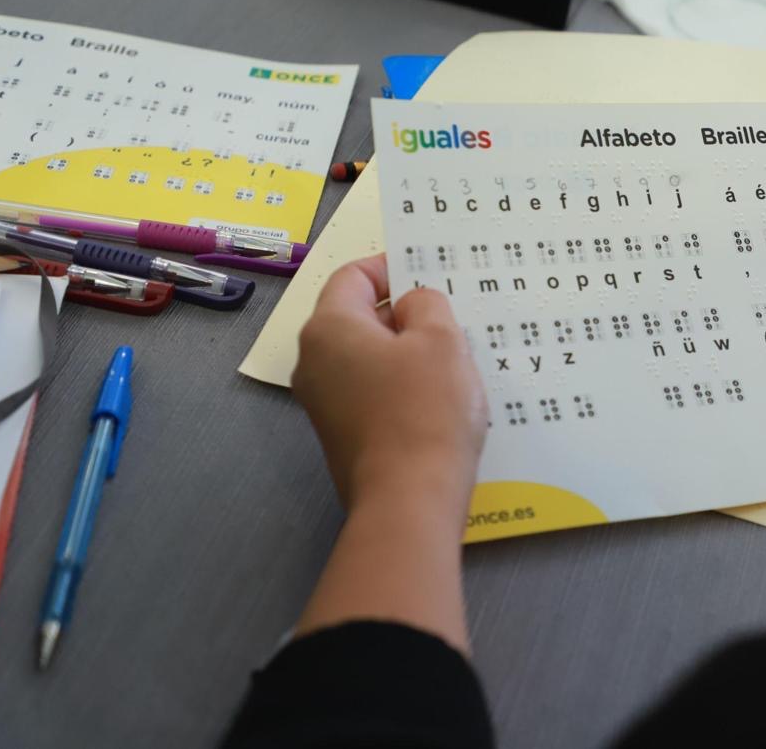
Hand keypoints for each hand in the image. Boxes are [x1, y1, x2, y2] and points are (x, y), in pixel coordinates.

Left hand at [293, 256, 487, 517]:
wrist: (409, 499)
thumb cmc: (426, 409)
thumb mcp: (441, 339)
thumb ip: (425, 304)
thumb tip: (409, 307)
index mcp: (328, 328)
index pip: (354, 276)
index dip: (392, 266)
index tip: (430, 272)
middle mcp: (313, 362)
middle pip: (357, 317)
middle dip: (402, 311)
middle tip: (449, 313)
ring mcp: (322, 403)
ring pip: (366, 356)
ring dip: (404, 349)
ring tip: (452, 356)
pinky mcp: (341, 434)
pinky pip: (370, 390)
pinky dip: (399, 383)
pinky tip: (437, 395)